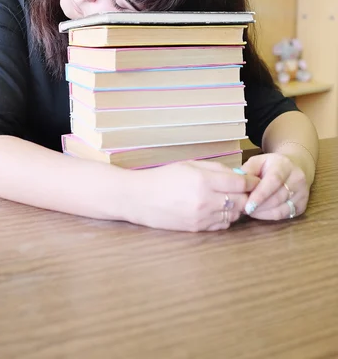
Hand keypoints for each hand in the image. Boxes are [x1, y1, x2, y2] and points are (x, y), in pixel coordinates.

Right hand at [128, 160, 259, 231]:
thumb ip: (216, 169)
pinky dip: (225, 217)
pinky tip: (217, 209)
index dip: (251, 181)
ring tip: (229, 198)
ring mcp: (201, 217)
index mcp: (203, 181)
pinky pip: (222, 225)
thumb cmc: (163, 177)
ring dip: (236, 207)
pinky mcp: (197, 229)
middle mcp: (205, 201)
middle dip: (246, 195)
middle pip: (240, 201)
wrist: (140, 198)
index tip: (254, 179)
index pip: (240, 183)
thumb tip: (238, 175)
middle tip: (244, 190)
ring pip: (233, 215)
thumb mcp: (189, 165)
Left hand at [241, 153, 309, 220]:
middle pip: (277, 198)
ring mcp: (302, 193)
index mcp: (284, 165)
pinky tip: (259, 213)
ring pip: (281, 209)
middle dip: (258, 206)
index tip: (247, 206)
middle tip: (243, 209)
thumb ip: (248, 170)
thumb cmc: (271, 165)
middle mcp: (297, 179)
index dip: (260, 195)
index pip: (274, 181)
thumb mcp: (258, 161)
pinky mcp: (302, 206)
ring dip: (262, 213)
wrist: (294, 167)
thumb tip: (238, 184)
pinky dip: (269, 216)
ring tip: (249, 210)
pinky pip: (285, 215)